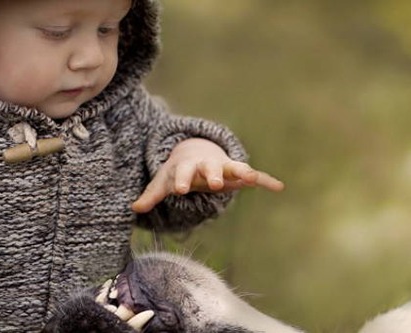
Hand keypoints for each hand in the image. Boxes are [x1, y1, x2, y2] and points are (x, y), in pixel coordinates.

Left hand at [132, 138, 283, 212]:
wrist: (196, 152)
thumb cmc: (178, 171)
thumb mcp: (163, 182)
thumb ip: (151, 195)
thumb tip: (133, 209)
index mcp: (187, 168)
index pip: (182, 173)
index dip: (181, 181)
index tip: (180, 190)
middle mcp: (206, 165)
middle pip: (210, 168)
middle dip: (213, 174)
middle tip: (215, 183)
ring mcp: (224, 167)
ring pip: (234, 167)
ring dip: (242, 171)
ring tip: (252, 177)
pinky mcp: (237, 171)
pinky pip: (253, 175)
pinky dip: (265, 180)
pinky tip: (278, 187)